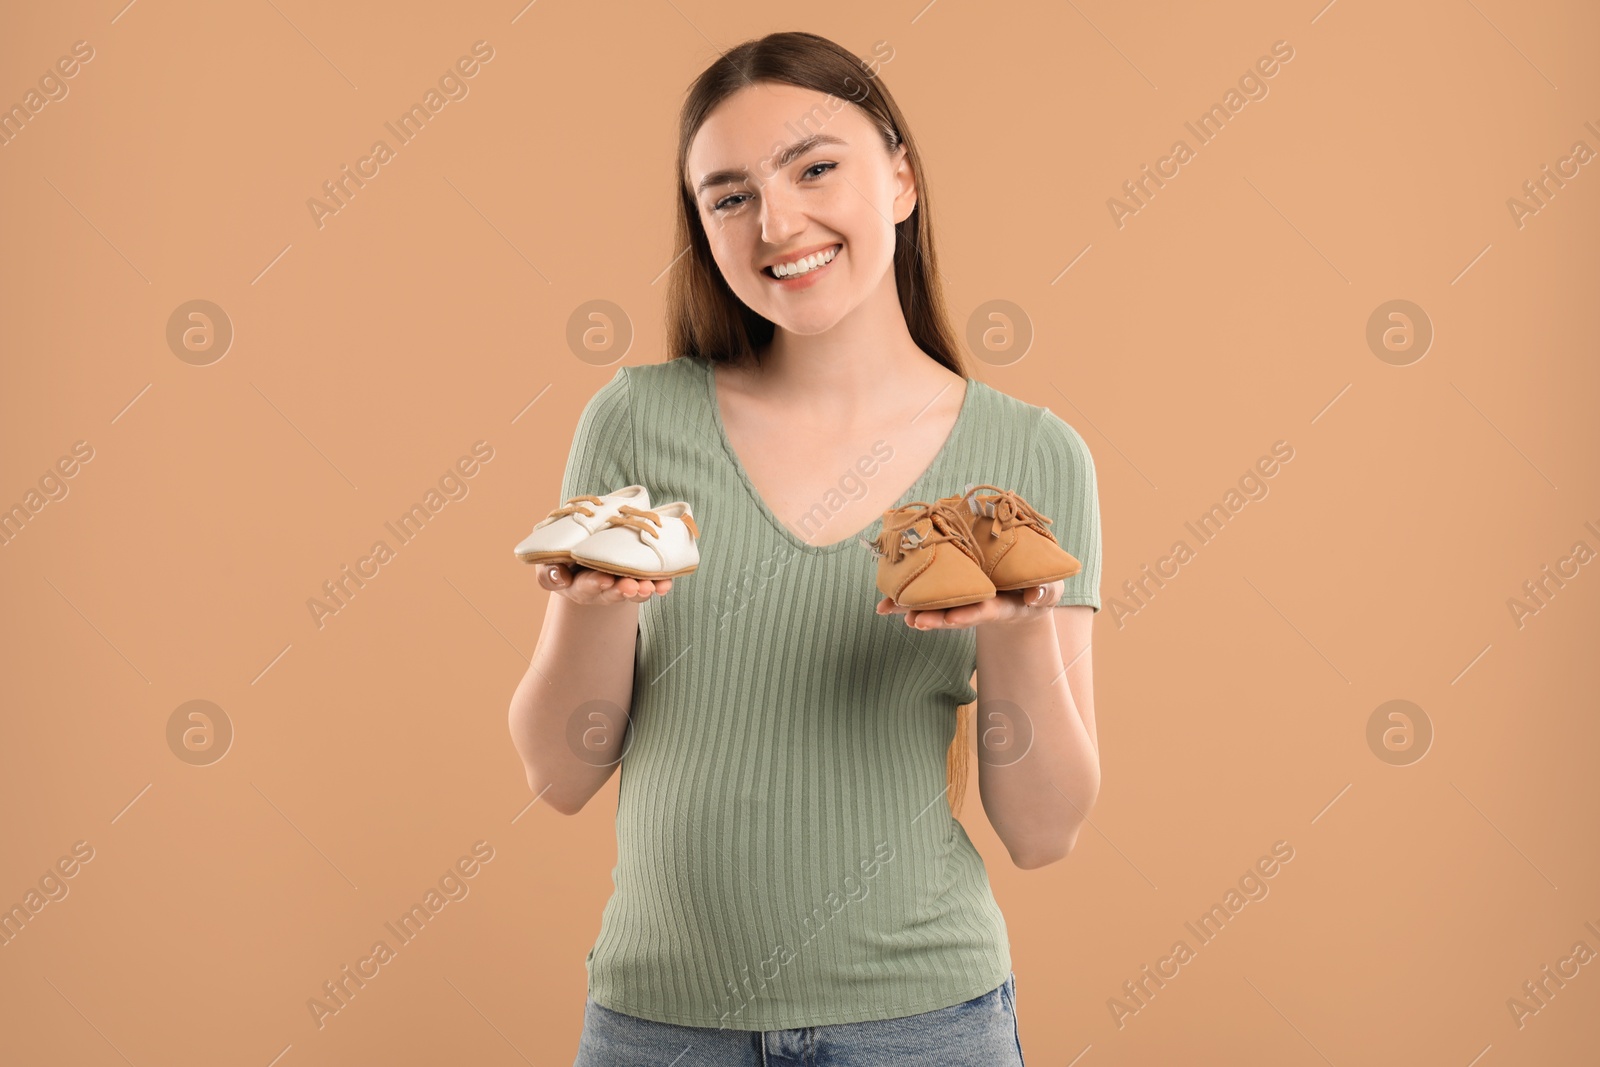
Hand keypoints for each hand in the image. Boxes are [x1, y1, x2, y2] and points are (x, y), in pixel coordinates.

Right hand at [538, 562, 672, 604]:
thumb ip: (549, 571)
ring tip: (651, 586)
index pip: (584, 586)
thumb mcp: (548, 561)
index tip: (604, 580)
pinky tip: (666, 583)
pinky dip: (659, 584)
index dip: (594, 584)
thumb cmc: (563, 555)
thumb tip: (560, 576)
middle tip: (632, 586)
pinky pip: (650, 583)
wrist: (586, 547)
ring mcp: (620, 585)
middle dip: (622, 590)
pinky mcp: (638, 578)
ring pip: (633, 591)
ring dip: (643, 589)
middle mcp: (601, 590)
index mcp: (577, 585)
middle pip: (612, 593)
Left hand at [876, 581, 1061, 629]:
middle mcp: (976, 605)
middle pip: (952, 613)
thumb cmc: (1037, 589)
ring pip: (934, 606)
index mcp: (999, 605)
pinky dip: (904, 600)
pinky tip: (882, 605)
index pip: (983, 611)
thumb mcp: (1048, 590)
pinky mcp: (950, 589)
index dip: (969, 615)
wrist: (1022, 588)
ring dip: (911, 609)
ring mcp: (961, 599)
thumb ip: (1045, 592)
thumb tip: (1037, 596)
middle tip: (914, 621)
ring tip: (889, 610)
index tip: (952, 619)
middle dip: (933, 618)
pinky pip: (925, 594)